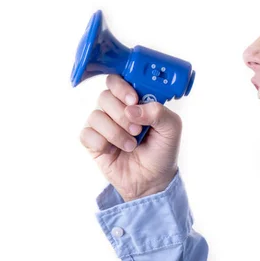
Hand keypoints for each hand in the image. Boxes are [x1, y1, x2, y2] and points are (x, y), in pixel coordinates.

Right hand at [80, 74, 181, 201]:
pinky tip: (114, 151)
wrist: (152, 180)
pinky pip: (87, 134)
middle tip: (137, 130)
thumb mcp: (172, 128)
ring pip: (96, 116)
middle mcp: (116, 109)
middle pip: (105, 96)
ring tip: (131, 145)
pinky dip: (102, 143)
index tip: (133, 99)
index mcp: (135, 100)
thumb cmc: (162, 150)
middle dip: (122, 115)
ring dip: (116, 133)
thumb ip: (158, 112)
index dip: (122, 86)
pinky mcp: (92, 142)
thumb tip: (132, 108)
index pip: (119, 80)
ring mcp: (103, 125)